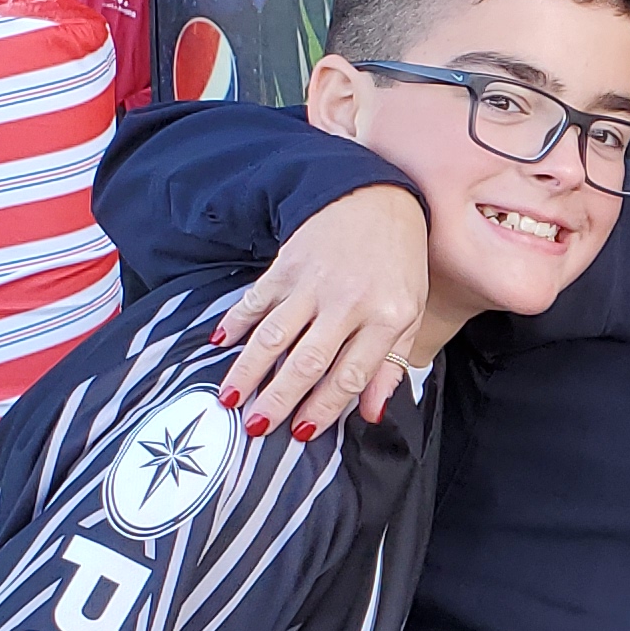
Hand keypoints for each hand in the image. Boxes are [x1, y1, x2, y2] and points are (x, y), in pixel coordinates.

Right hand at [210, 184, 430, 435]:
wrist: (377, 199)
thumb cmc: (398, 264)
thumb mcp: (410, 314)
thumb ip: (391, 365)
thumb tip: (371, 414)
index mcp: (385, 318)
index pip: (350, 374)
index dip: (324, 407)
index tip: (302, 431)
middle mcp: (348, 302)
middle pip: (308, 361)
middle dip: (278, 398)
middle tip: (255, 426)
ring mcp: (314, 282)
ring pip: (275, 334)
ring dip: (249, 368)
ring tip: (228, 397)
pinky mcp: (288, 264)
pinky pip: (257, 300)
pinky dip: (236, 321)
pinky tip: (219, 343)